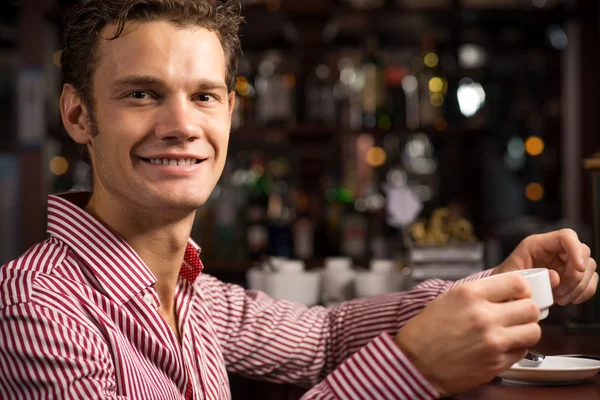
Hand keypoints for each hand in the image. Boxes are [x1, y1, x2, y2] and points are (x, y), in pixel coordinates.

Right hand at [395, 274, 540, 395]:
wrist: (414, 363)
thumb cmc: (426, 332)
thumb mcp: (449, 299)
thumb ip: (479, 293)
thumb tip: (506, 292)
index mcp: (469, 294)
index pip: (517, 283)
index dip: (522, 289)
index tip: (518, 294)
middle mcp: (483, 316)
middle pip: (530, 307)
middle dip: (526, 310)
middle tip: (517, 313)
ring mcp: (492, 341)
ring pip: (533, 331)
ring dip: (525, 330)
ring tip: (512, 331)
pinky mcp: (496, 363)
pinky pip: (523, 351)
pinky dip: (516, 348)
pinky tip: (501, 346)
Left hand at [494, 229, 597, 305]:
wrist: (507, 291)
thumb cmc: (506, 280)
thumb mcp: (512, 277)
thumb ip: (531, 276)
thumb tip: (556, 278)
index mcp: (538, 244)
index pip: (566, 236)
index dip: (576, 250)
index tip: (579, 269)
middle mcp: (555, 249)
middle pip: (583, 252)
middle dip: (576, 277)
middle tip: (560, 293)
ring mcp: (565, 261)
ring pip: (589, 268)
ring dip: (579, 287)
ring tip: (560, 299)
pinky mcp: (572, 274)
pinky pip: (590, 280)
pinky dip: (584, 292)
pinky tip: (570, 300)